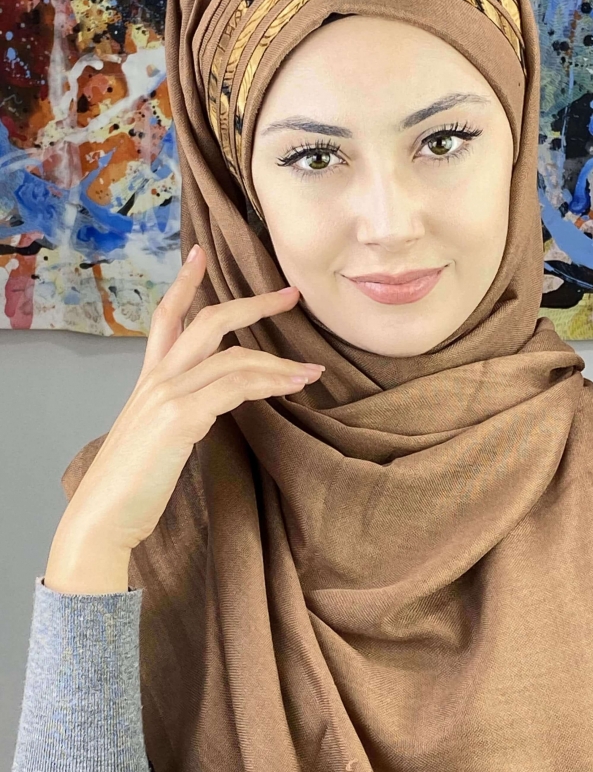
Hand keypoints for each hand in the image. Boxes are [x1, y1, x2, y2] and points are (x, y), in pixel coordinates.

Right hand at [44, 245, 322, 591]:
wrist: (101, 518)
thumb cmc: (130, 485)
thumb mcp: (154, 437)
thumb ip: (179, 411)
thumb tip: (211, 405)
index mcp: (148, 379)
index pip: (166, 317)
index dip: (184, 282)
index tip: (201, 253)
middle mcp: (157, 378)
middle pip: (210, 321)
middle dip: (254, 304)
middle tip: (290, 295)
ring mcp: (168, 394)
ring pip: (234, 356)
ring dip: (280, 362)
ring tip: (312, 371)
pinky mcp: (181, 417)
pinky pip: (236, 387)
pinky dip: (270, 383)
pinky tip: (293, 387)